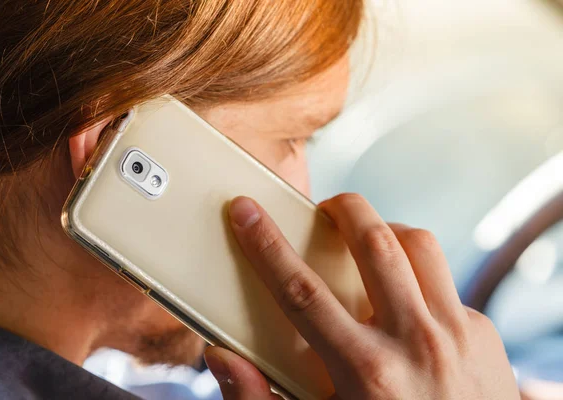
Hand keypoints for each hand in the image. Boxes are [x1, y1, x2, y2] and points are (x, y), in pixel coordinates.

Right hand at [204, 194, 519, 399]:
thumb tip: (223, 356)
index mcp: (366, 373)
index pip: (300, 291)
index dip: (266, 245)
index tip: (246, 212)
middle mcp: (416, 344)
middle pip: (375, 243)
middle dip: (344, 209)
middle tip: (326, 209)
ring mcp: (458, 336)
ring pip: (420, 246)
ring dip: (388, 231)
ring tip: (367, 242)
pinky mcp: (486, 335)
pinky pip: (446, 283)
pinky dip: (419, 276)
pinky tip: (404, 299)